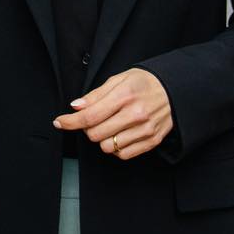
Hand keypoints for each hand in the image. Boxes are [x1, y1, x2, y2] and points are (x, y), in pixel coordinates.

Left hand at [54, 68, 172, 159]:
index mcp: (125, 96)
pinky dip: (116, 147)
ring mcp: (145, 130)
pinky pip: (123, 154)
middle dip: (88, 129)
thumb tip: (76, 107)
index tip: (59, 122)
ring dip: (102, 139)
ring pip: (108, 147)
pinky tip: (120, 134)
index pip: (90, 116)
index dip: (70, 122)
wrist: (174, 90)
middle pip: (96, 134)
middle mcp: (136, 114)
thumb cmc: (144, 83)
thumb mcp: (119, 79)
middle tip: (94, 120)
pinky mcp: (152, 141)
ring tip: (110, 126)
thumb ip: (96, 95)